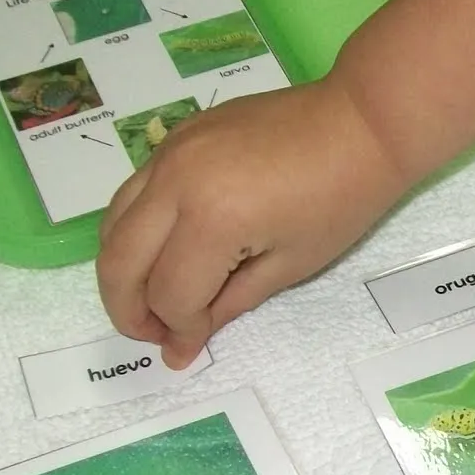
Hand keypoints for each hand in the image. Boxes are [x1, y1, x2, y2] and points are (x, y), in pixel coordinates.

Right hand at [96, 77, 406, 368]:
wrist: (360, 124)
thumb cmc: (340, 201)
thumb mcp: (290, 266)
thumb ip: (228, 303)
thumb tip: (185, 340)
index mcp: (212, 221)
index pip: (171, 293)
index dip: (178, 330)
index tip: (188, 350)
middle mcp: (176, 184)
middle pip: (120, 261)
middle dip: (128, 310)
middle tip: (153, 335)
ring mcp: (169, 153)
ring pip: (114, 224)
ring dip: (122, 270)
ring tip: (151, 299)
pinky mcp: (175, 136)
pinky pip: (133, 192)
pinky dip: (135, 231)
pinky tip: (164, 252)